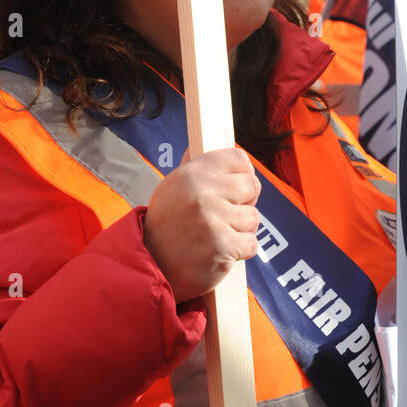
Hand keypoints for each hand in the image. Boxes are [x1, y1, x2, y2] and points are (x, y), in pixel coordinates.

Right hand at [143, 147, 259, 303]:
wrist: (152, 264)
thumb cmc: (167, 225)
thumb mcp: (174, 187)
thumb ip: (199, 168)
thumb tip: (216, 142)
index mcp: (192, 173)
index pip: (239, 159)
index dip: (243, 173)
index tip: (239, 186)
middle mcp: (202, 193)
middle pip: (252, 186)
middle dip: (245, 203)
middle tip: (226, 215)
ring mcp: (212, 219)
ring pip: (253, 217)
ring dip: (241, 230)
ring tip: (218, 234)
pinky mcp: (222, 246)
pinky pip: (251, 243)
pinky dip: (241, 251)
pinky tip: (221, 251)